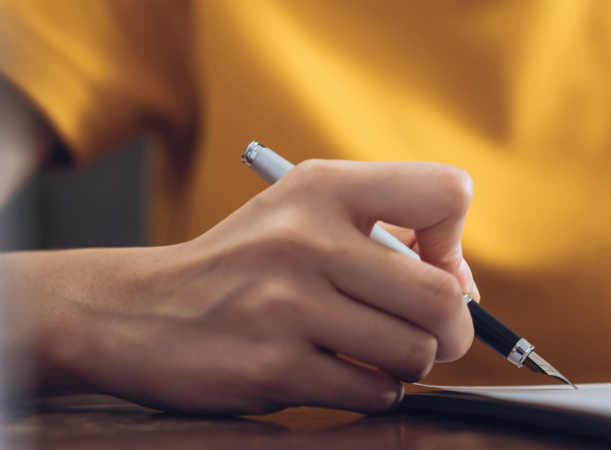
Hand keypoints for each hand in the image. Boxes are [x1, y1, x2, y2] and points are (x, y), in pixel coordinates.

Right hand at [5, 160, 477, 413]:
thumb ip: (390, 233)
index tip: (429, 267)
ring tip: (372, 352)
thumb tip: (466, 290)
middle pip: (443, 296)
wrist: (135, 312)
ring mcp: (287, 306)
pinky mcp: (273, 367)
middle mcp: (306, 239)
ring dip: (408, 363)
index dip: (455, 243)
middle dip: (453, 328)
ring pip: (414, 352)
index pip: (446, 194)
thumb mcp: (306, 213)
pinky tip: (338, 374)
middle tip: (432, 336)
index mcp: (324, 188)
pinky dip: (372, 392)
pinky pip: (373, 392)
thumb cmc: (246, 265)